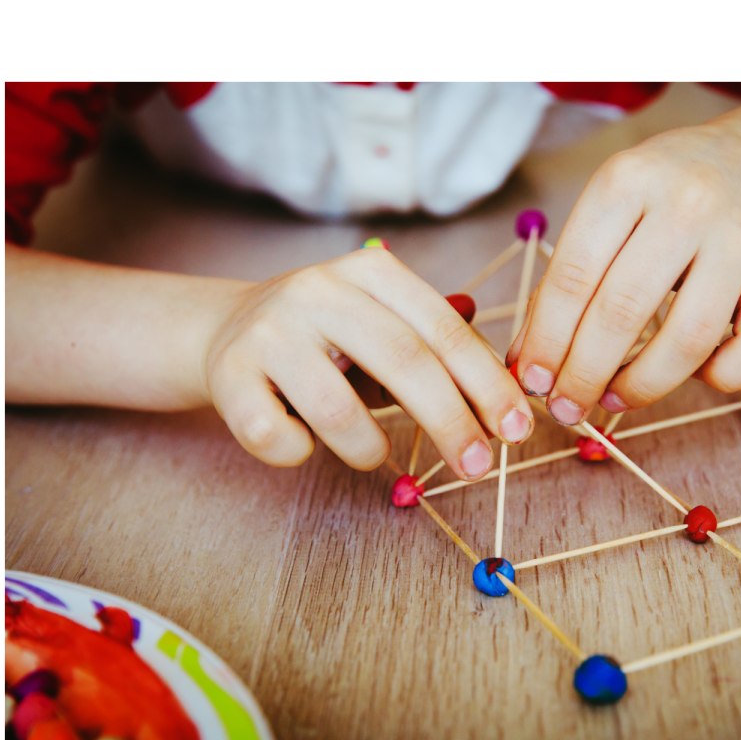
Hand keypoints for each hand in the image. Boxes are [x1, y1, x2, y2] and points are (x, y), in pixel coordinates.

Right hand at [205, 246, 533, 477]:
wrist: (223, 330)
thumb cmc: (326, 339)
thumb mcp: (385, 323)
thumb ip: (442, 347)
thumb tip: (511, 387)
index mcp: (370, 272)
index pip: (443, 329)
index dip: (487, 383)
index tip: (518, 428)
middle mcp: (317, 290)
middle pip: (403, 362)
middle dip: (452, 423)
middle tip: (478, 468)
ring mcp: (268, 331)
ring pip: (339, 411)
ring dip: (369, 449)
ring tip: (372, 456)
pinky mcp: (227, 375)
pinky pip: (277, 437)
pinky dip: (300, 452)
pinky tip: (303, 440)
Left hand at [507, 121, 740, 423]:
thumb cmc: (662, 197)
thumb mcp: (606, 211)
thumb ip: (565, 280)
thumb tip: (526, 361)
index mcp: (627, 181)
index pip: (574, 275)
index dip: (547, 339)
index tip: (532, 381)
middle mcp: (687, 205)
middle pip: (623, 311)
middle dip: (584, 373)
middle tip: (566, 409)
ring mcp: (739, 240)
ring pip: (689, 338)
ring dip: (643, 386)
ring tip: (613, 399)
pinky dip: (722, 376)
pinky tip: (696, 373)